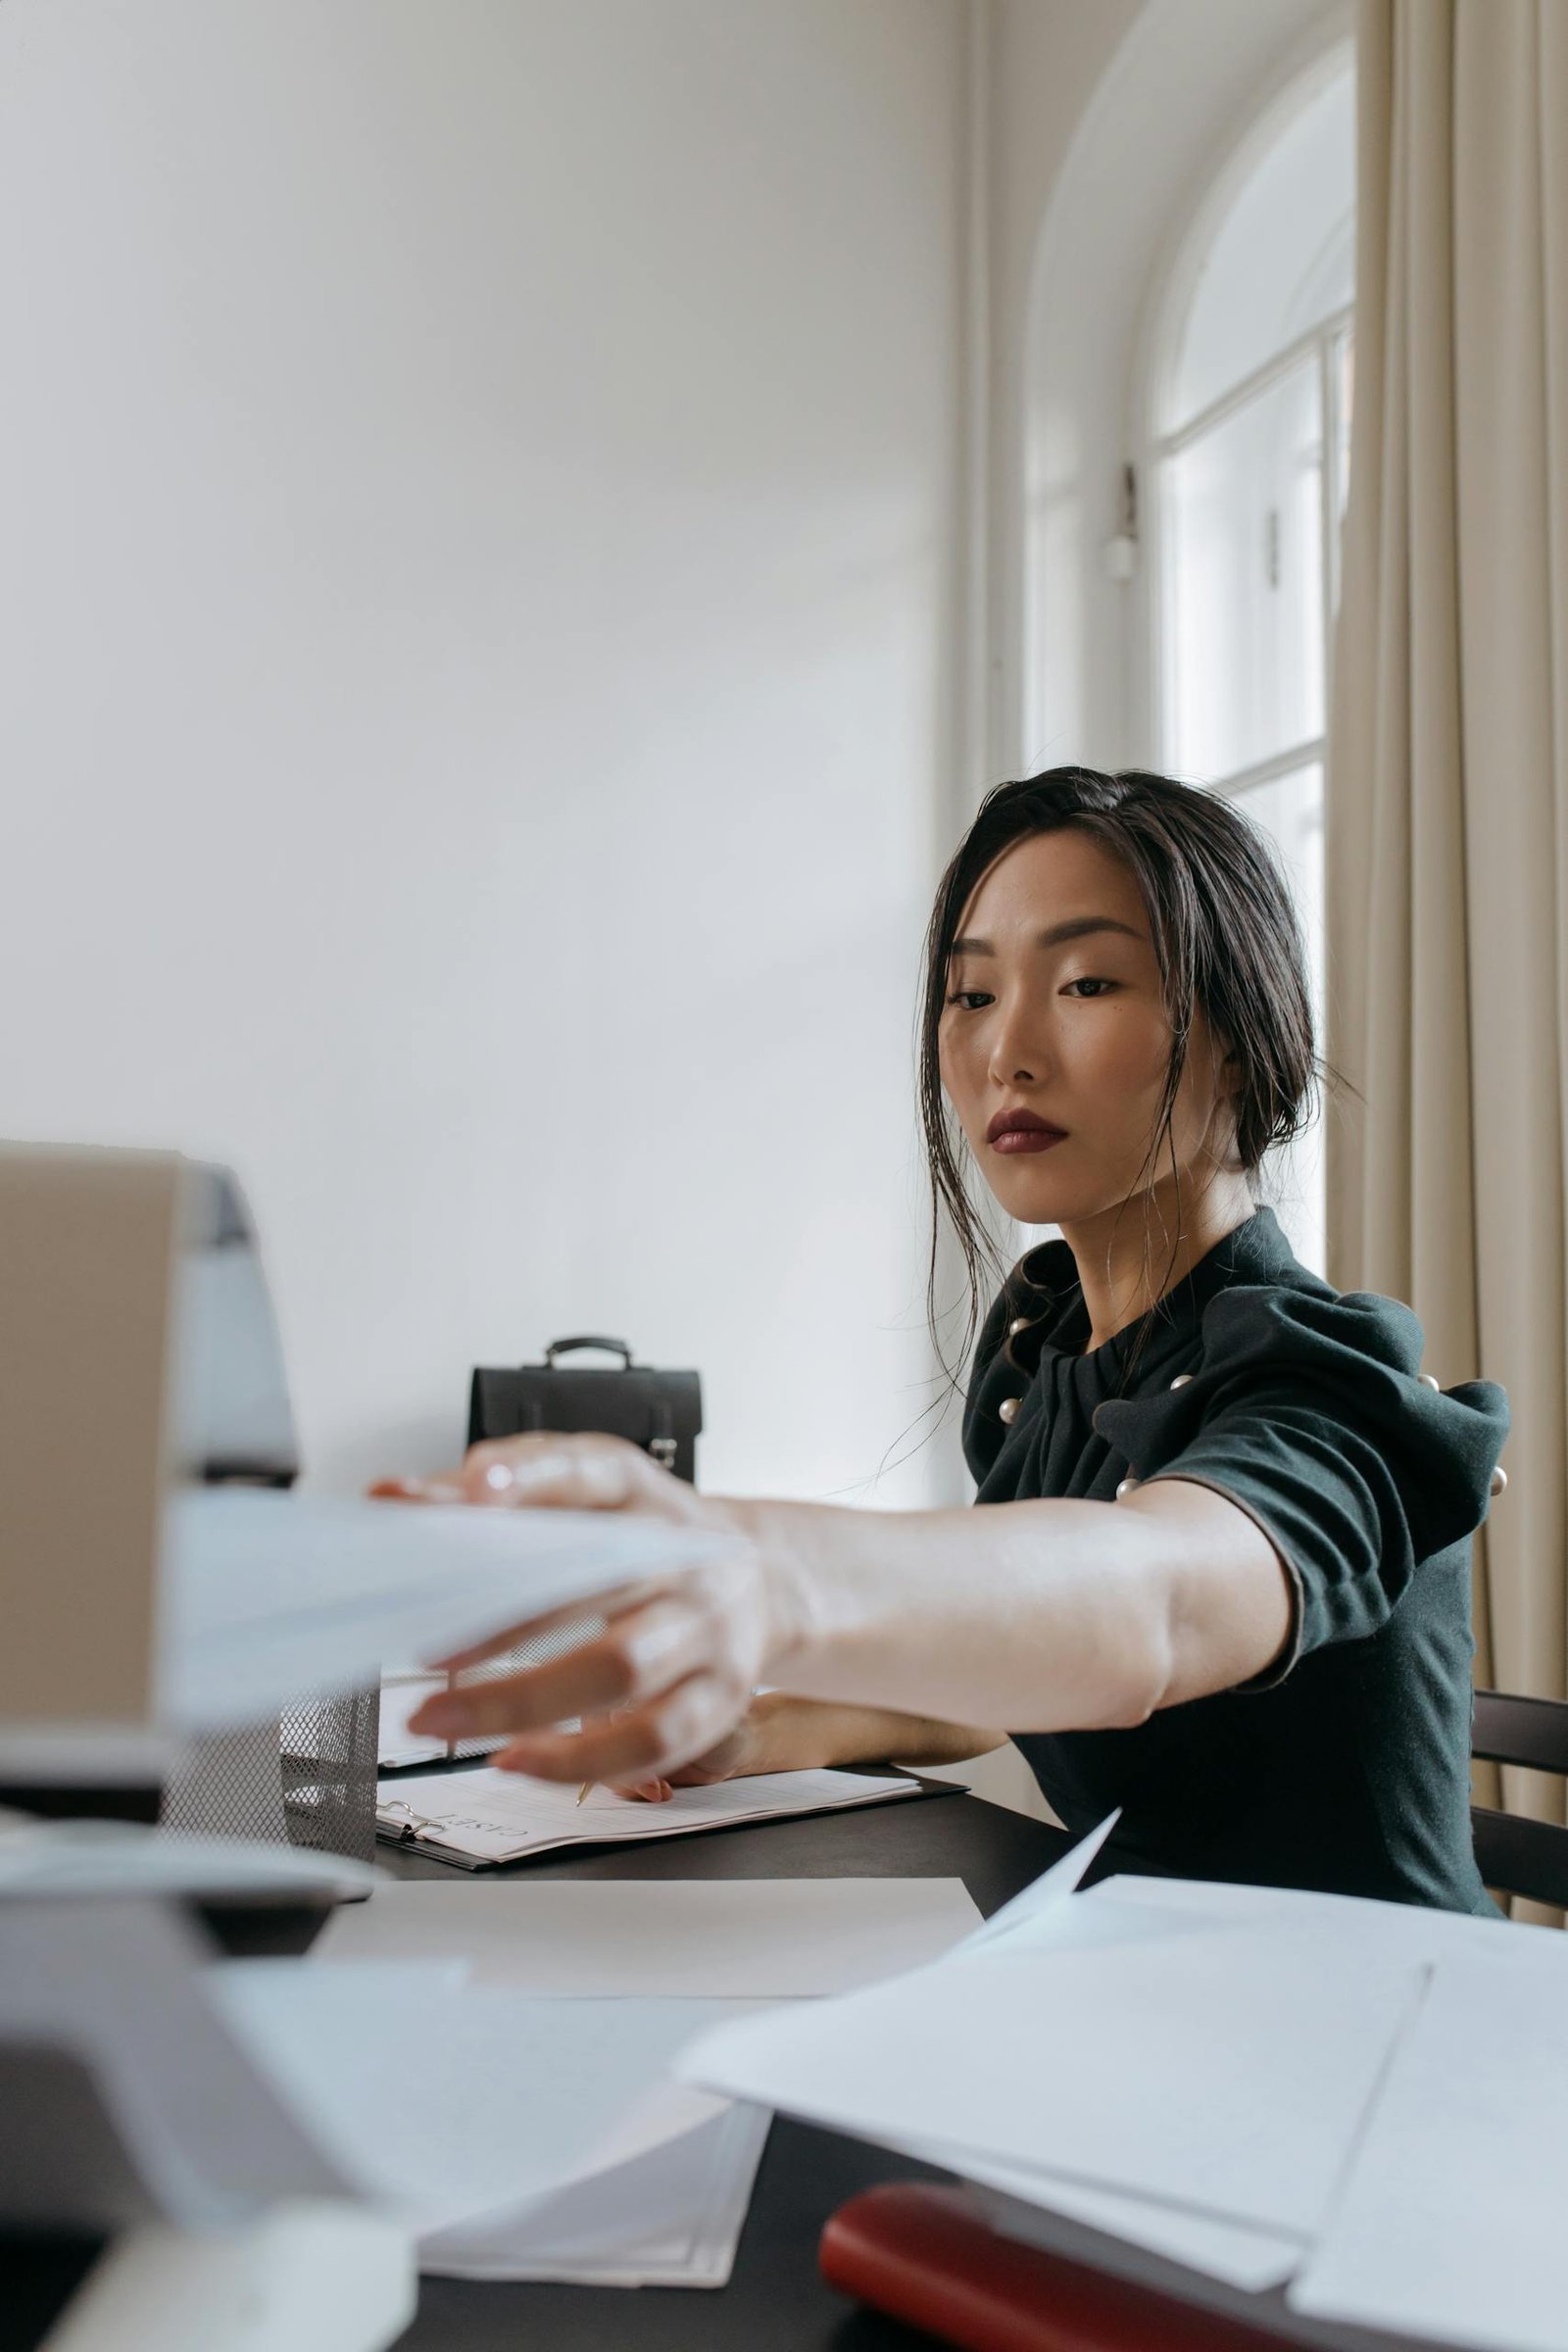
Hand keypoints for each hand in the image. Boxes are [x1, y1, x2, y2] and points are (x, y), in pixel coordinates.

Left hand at [372, 1433, 788, 1785]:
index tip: (473, 1492)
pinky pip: (651, 1741)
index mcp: (642, 1492)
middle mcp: (682, 1555)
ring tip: (439, 1717)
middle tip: (419, 1647)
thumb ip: (497, 1494)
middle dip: (499, 1620)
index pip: (590, 1473)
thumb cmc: (645, 1539)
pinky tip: (515, 1759)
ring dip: (519, 1701)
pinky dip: (576, 1760)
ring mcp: (706, 1628)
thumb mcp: (586, 1497)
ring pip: (619, 1669)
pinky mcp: (718, 1696)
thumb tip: (396, 1500)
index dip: (532, 1479)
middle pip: (596, 1585)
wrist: (761, 1580)